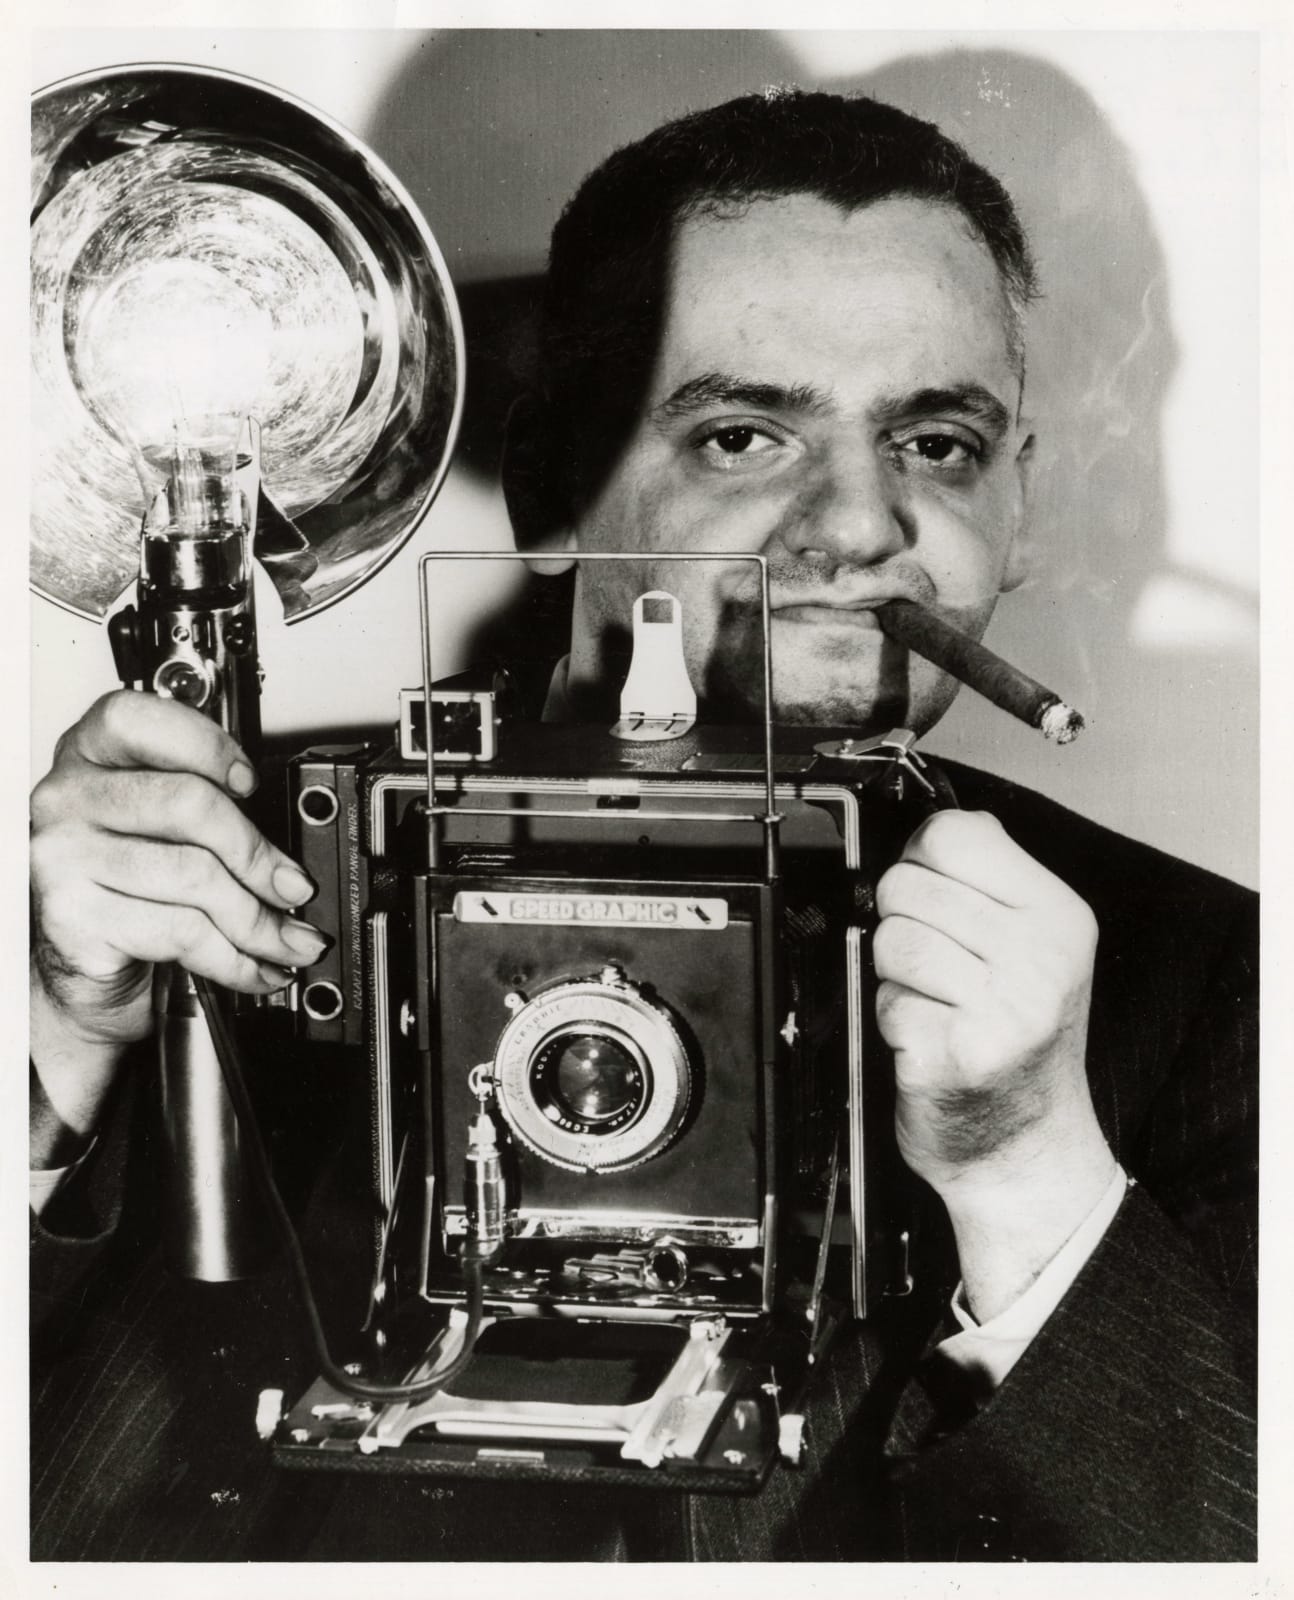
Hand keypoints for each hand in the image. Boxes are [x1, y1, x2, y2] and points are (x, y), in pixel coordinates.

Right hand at [30, 691, 328, 1147]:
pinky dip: (234, 957)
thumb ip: (211, 812)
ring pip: (193, 875)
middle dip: (259, 855)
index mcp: (91, 755)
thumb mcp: (167, 833)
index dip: (208, 746)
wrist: (85, 969)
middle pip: (187, 803)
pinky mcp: (74, 916)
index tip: (252, 784)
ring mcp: (64, 857)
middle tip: (295, 887)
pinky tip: (255, 965)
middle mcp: (68, 798)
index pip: (141, 720)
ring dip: (258, 920)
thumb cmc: (131, 888)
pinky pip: (180, 931)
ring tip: (288, 940)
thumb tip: (287, 853)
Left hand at [874, 809, 1114, 1319]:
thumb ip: (991, 883)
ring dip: (897, 977)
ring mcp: (1000, 1007)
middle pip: (905, 885)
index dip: (923, 861)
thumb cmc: (1019, 1044)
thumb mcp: (1035, 949)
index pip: (953, 835)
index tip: (937, 896)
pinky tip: (930, 1041)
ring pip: (889, 940)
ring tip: (937, 1005)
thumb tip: (940, 826)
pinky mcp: (954, 1052)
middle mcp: (1039, 959)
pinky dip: (894, 1022)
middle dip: (904, 923)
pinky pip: (885, 1002)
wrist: (1028, 1150)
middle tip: (939, 968)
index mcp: (1059, 918)